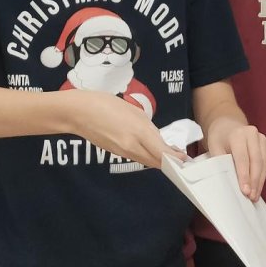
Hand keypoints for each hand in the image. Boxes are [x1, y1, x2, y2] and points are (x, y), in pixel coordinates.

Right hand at [63, 90, 182, 167]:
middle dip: (170, 162)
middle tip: (183, 159)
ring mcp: (122, 152)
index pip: (163, 152)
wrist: (78, 112)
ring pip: (146, 161)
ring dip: (159, 161)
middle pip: (156, 162)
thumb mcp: (133, 111)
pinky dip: (147, 157)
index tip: (187, 159)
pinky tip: (152, 151)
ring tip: (170, 156)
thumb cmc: (105, 104)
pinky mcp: (116, 153)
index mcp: (138, 133)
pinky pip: (136, 157)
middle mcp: (132, 147)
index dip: (176, 158)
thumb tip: (157, 139)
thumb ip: (148, 127)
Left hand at [207, 118, 265, 200]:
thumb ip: (220, 162)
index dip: (244, 175)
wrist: (227, 124)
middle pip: (256, 161)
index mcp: (238, 134)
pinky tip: (257, 187)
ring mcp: (261, 139)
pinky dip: (262, 176)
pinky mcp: (265, 145)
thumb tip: (227, 182)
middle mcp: (252, 134)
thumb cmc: (219, 138)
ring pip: (263, 163)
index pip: (243, 157)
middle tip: (251, 196)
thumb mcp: (214, 147)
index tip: (245, 190)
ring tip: (254, 196)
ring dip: (260, 181)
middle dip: (254, 181)